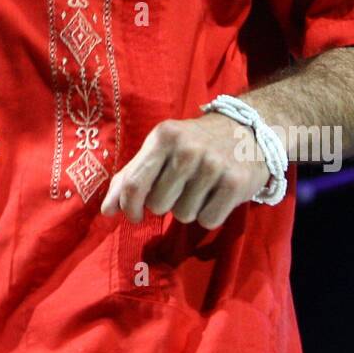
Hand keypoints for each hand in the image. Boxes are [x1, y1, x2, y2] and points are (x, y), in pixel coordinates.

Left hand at [100, 113, 271, 228]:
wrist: (247, 132)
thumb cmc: (193, 144)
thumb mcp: (160, 149)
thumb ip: (131, 177)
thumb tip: (106, 211)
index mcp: (164, 136)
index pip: (133, 183)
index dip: (129, 207)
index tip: (135, 215)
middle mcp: (188, 149)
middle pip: (158, 205)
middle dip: (165, 204)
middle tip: (180, 188)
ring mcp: (214, 165)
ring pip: (183, 215)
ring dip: (188, 209)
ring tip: (200, 189)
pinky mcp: (236, 183)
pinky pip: (208, 220)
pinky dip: (209, 215)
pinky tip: (215, 196)